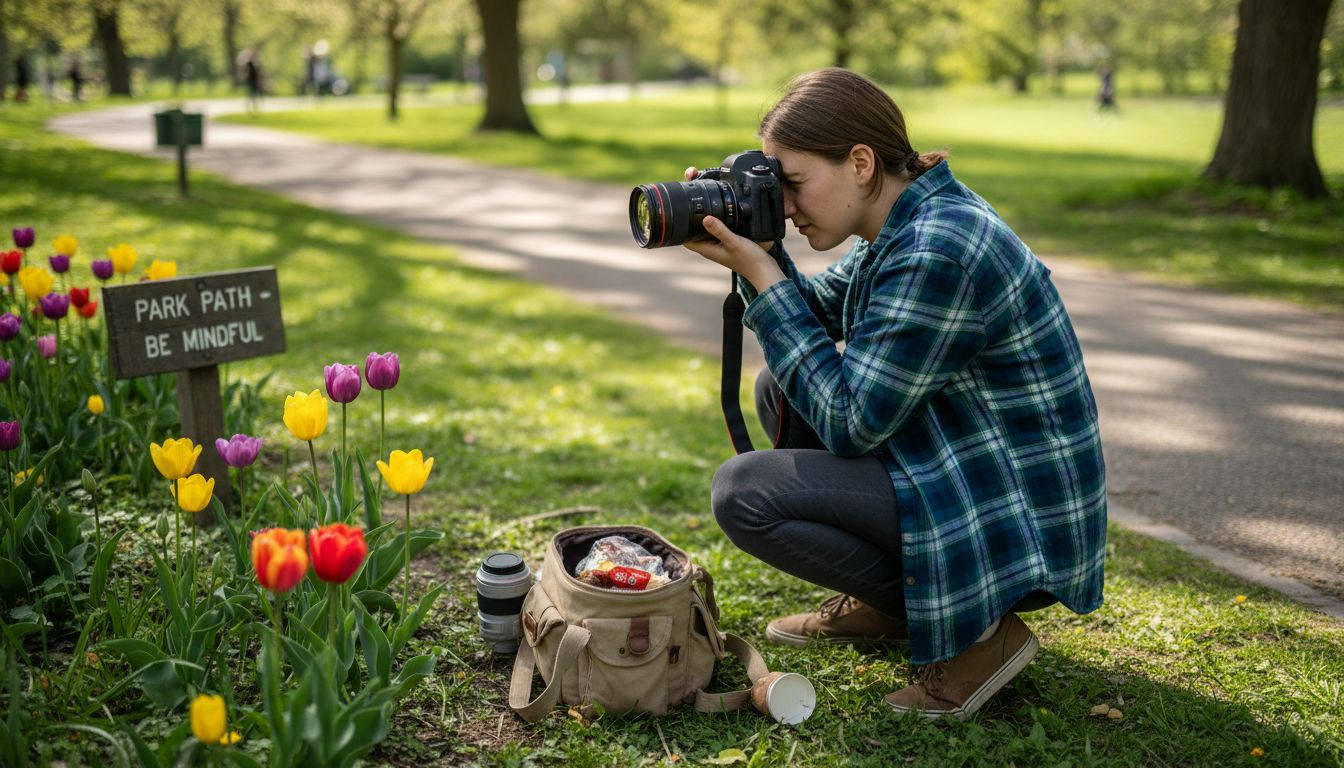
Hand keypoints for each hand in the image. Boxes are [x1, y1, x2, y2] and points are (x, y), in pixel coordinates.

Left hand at [681, 168, 784, 292]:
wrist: (764, 269)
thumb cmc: (749, 260)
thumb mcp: (734, 242)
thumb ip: (720, 230)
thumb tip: (705, 218)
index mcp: (707, 248)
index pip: (684, 237)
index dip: (679, 224)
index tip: (678, 208)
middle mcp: (710, 246)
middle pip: (693, 229)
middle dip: (689, 215)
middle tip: (689, 197)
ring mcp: (718, 244)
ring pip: (704, 228)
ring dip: (701, 216)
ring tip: (700, 199)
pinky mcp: (727, 241)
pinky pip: (716, 228)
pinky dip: (714, 218)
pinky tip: (719, 208)